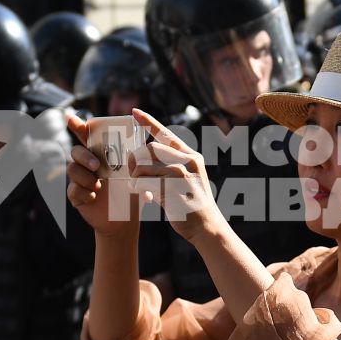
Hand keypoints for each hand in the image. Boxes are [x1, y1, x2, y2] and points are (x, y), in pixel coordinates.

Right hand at [65, 114, 145, 238]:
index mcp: (101, 155)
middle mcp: (88, 165)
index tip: (69, 116)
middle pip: (76, 151)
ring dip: (85, 177)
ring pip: (72, 169)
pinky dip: (83, 193)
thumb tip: (144, 145)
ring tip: (99, 186)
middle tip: (97, 166)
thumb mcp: (137, 175)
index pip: (86, 136)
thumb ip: (138, 160)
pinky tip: (94, 198)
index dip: (77, 125)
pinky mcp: (76, 196)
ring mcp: (80, 180)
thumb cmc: (132, 194)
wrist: (125, 221)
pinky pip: (72, 189)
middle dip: (84, 156)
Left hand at [125, 109, 224, 242]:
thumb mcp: (187, 179)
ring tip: (139, 188)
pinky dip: (139, 190)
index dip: (149, 122)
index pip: (166, 134)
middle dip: (137, 161)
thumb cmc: (192, 204)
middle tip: (134, 174)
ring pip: (144, 166)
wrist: (207, 227)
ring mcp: (182, 175)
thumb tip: (142, 160)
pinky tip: (145, 197)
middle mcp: (188, 162)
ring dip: (136, 178)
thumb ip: (170, 167)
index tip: (134, 112)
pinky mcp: (173, 190)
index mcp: (191, 156)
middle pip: (150, 149)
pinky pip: (145, 183)